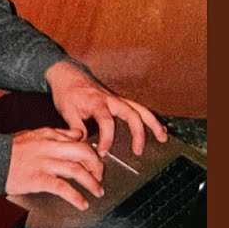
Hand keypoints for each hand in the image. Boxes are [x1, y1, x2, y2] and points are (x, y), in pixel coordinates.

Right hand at [5, 127, 104, 209]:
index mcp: (49, 135)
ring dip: (91, 183)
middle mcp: (50, 147)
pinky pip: (63, 188)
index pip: (79, 141)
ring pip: (77, 170)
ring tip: (97, 191)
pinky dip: (76, 197)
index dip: (92, 153)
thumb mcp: (34, 134)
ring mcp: (45, 163)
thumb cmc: (10, 150)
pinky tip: (82, 203)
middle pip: (83, 152)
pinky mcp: (38, 179)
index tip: (96, 162)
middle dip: (97, 166)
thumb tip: (76, 135)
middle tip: (100, 177)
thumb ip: (56, 134)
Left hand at [44, 60, 168, 155]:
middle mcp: (111, 100)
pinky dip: (149, 119)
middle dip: (138, 133)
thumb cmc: (67, 92)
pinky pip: (138, 108)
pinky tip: (158, 129)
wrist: (67, 75)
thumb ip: (75, 126)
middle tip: (138, 151)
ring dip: (153, 123)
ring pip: (140, 109)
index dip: (106, 138)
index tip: (103, 152)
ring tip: (163, 137)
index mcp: (97, 102)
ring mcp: (117, 99)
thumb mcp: (66, 109)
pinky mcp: (119, 101)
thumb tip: (83, 142)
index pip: (106, 121)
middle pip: (132, 114)